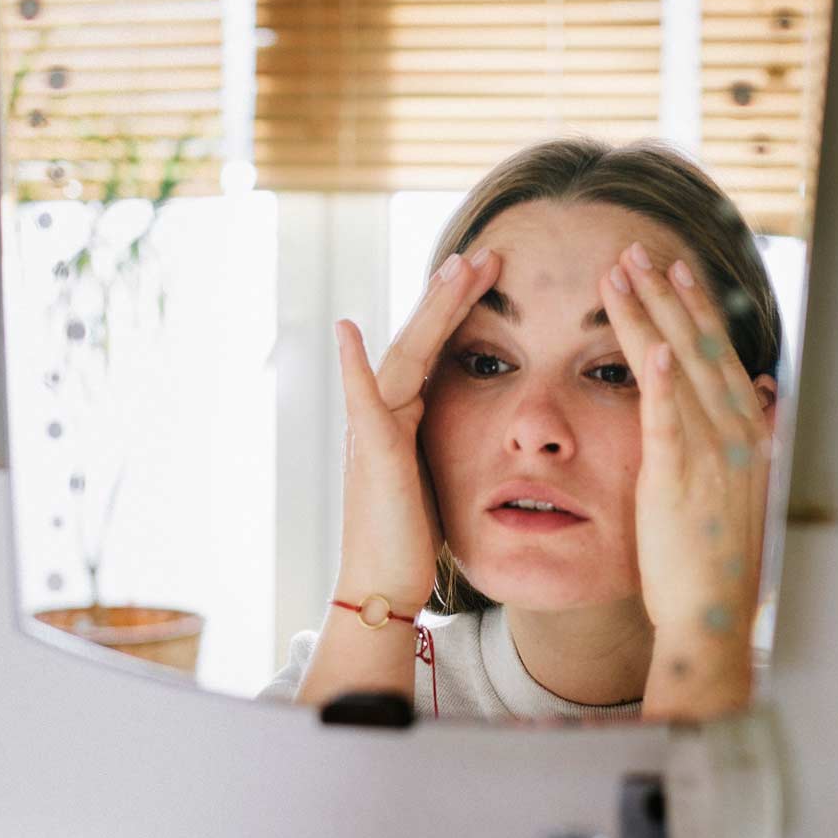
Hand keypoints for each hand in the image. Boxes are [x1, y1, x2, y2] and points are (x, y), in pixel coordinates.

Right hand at [331, 248, 502, 610]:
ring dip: (428, 312)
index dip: (461, 309)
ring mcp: (373, 429)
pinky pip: (361, 402)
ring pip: (403, 356)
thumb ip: (449, 439)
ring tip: (457, 270)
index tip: (490, 273)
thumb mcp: (441, 475)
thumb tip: (480, 420)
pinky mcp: (371, 453)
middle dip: (452, 295)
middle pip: (422, 339)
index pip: (438, 349)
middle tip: (483, 253)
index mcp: (406, 415)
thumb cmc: (413, 538)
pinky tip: (347, 331)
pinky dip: (352, 366)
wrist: (383, 584)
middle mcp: (385, 413)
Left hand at [600, 243, 774, 717]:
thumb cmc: (714, 560)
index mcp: (747, 433)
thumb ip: (749, 435)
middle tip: (637, 249)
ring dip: (653, 316)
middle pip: (700, 346)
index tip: (673, 266)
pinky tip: (652, 346)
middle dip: (668, 294)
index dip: (695, 306)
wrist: (713, 618)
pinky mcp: (680, 481)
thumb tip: (767, 392)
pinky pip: (670, 422)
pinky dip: (663, 381)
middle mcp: (736, 434)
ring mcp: (711, 456)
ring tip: (624, 273)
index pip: (718, 352)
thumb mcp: (739, 487)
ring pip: (679, 369)